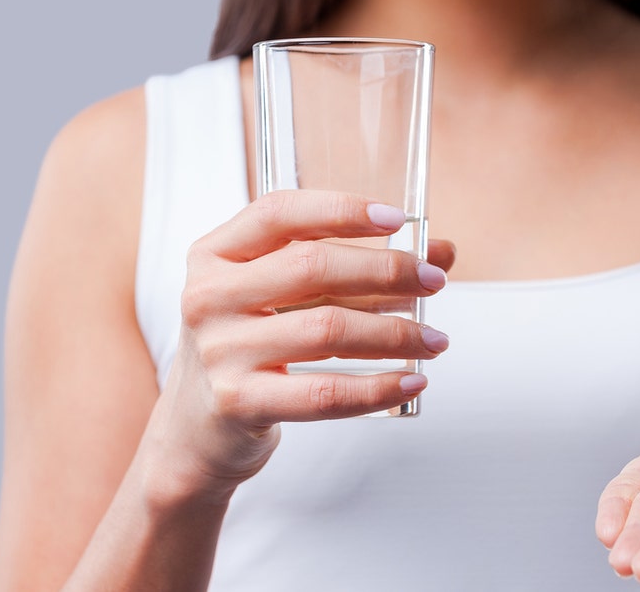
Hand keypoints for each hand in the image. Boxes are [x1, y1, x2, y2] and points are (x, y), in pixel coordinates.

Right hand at [142, 190, 452, 501]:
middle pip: (312, 267)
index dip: (341, 210)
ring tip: (435, 339)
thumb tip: (442, 251)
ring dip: (395, 333)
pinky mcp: (239, 402)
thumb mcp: (285, 296)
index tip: (396, 218)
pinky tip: (411, 380)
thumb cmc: (252, 346)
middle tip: (434, 282)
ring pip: (327, 329)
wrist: (197, 428)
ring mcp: (220, 351)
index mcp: (215, 254)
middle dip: (386, 271)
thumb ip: (354, 267)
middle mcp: (209, 296)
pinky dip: (378, 387)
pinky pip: (325, 393)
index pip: (279, 212)